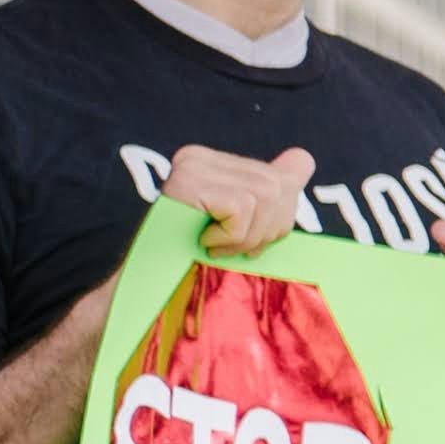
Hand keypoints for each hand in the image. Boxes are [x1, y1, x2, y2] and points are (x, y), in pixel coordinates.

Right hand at [160, 144, 316, 255]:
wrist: (142, 286)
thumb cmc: (189, 262)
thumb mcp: (240, 229)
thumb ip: (267, 200)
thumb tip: (302, 161)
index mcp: (218, 164)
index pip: (292, 166)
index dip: (289, 208)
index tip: (264, 235)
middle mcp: (203, 157)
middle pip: (280, 186)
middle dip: (269, 230)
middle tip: (239, 250)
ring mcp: (193, 166)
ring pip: (264, 196)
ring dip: (247, 236)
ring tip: (217, 248)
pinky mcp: (187, 182)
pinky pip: (241, 207)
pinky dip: (230, 235)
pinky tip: (206, 243)